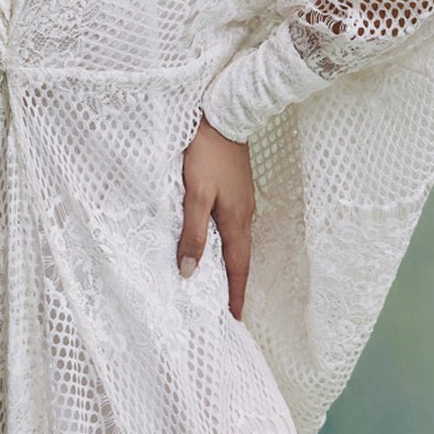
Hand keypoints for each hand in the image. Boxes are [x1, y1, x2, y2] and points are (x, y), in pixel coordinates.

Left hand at [178, 113, 255, 319]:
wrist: (224, 116)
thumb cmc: (207, 154)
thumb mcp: (195, 195)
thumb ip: (192, 232)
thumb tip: (189, 271)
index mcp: (236, 221)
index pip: (238, 267)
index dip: (237, 293)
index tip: (236, 317)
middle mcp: (244, 214)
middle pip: (240, 256)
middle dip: (235, 282)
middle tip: (228, 306)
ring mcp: (242, 201)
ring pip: (236, 240)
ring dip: (230, 262)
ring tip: (220, 280)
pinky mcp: (236, 189)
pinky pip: (232, 224)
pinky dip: (225, 241)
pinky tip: (215, 240)